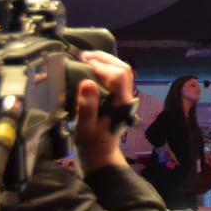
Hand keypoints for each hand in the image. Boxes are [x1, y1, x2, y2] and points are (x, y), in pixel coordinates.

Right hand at [72, 50, 135, 172]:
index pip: (118, 76)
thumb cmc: (91, 143)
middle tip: (83, 55)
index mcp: (121, 104)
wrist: (100, 154)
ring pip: (123, 71)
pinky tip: (92, 67)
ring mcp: (125, 97)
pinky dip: (106, 67)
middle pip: (124, 69)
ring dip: (106, 60)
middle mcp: (127, 97)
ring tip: (86, 58)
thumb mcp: (84, 128)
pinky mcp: (120, 97)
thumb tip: (87, 82)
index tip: (83, 62)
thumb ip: (87, 106)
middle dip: (104, 58)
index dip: (101, 66)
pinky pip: (118, 77)